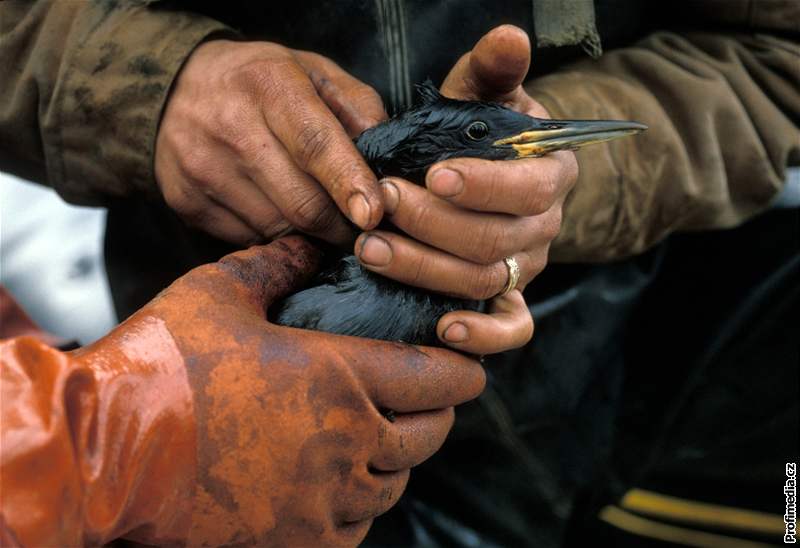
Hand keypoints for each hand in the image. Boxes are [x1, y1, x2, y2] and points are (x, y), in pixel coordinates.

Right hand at [76, 237, 484, 545]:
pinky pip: (354, 527)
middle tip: (425, 396)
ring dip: (397, 458)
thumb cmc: (163, 362)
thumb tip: (308, 245)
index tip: (467, 363)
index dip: (461, 370)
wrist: (105, 451)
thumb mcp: (220, 291)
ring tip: (381, 436)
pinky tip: (339, 482)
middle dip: (436, 412)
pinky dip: (360, 504)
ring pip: (393, 483)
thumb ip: (276, 264)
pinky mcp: (294, 540)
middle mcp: (345, 443)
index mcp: (338, 377)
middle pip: (427, 434)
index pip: (436, 378)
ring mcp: (322, 500)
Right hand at [155, 40, 387, 245]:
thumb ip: (358, 107)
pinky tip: (276, 211)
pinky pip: (250, 239)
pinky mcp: (186, 202)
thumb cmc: (260, 83)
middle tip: (359, 227)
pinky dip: (274, 236)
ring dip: (309, 234)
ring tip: (317, 215)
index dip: (348, 184)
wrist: (171, 89)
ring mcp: (203, 169)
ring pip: (278, 229)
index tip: (373, 215)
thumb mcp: (312, 72)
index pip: (315, 145)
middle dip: (341, 226)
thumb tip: (386, 162)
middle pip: (301, 202)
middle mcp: (230, 127)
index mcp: (269, 85)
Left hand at [354, 25, 576, 353]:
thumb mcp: (483, 94)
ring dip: (426, 268)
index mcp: (551, 173)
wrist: (486, 171)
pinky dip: (484, 336)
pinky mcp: (507, 297)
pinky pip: (511, 329)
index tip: (432, 174)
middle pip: (495, 239)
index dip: (483, 186)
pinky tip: (442, 329)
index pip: (528, 188)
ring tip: (371, 248)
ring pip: (483, 280)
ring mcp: (525, 266)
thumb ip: (492, 69)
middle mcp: (544, 227)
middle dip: (432, 225)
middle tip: (382, 203)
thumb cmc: (479, 130)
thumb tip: (508, 35)